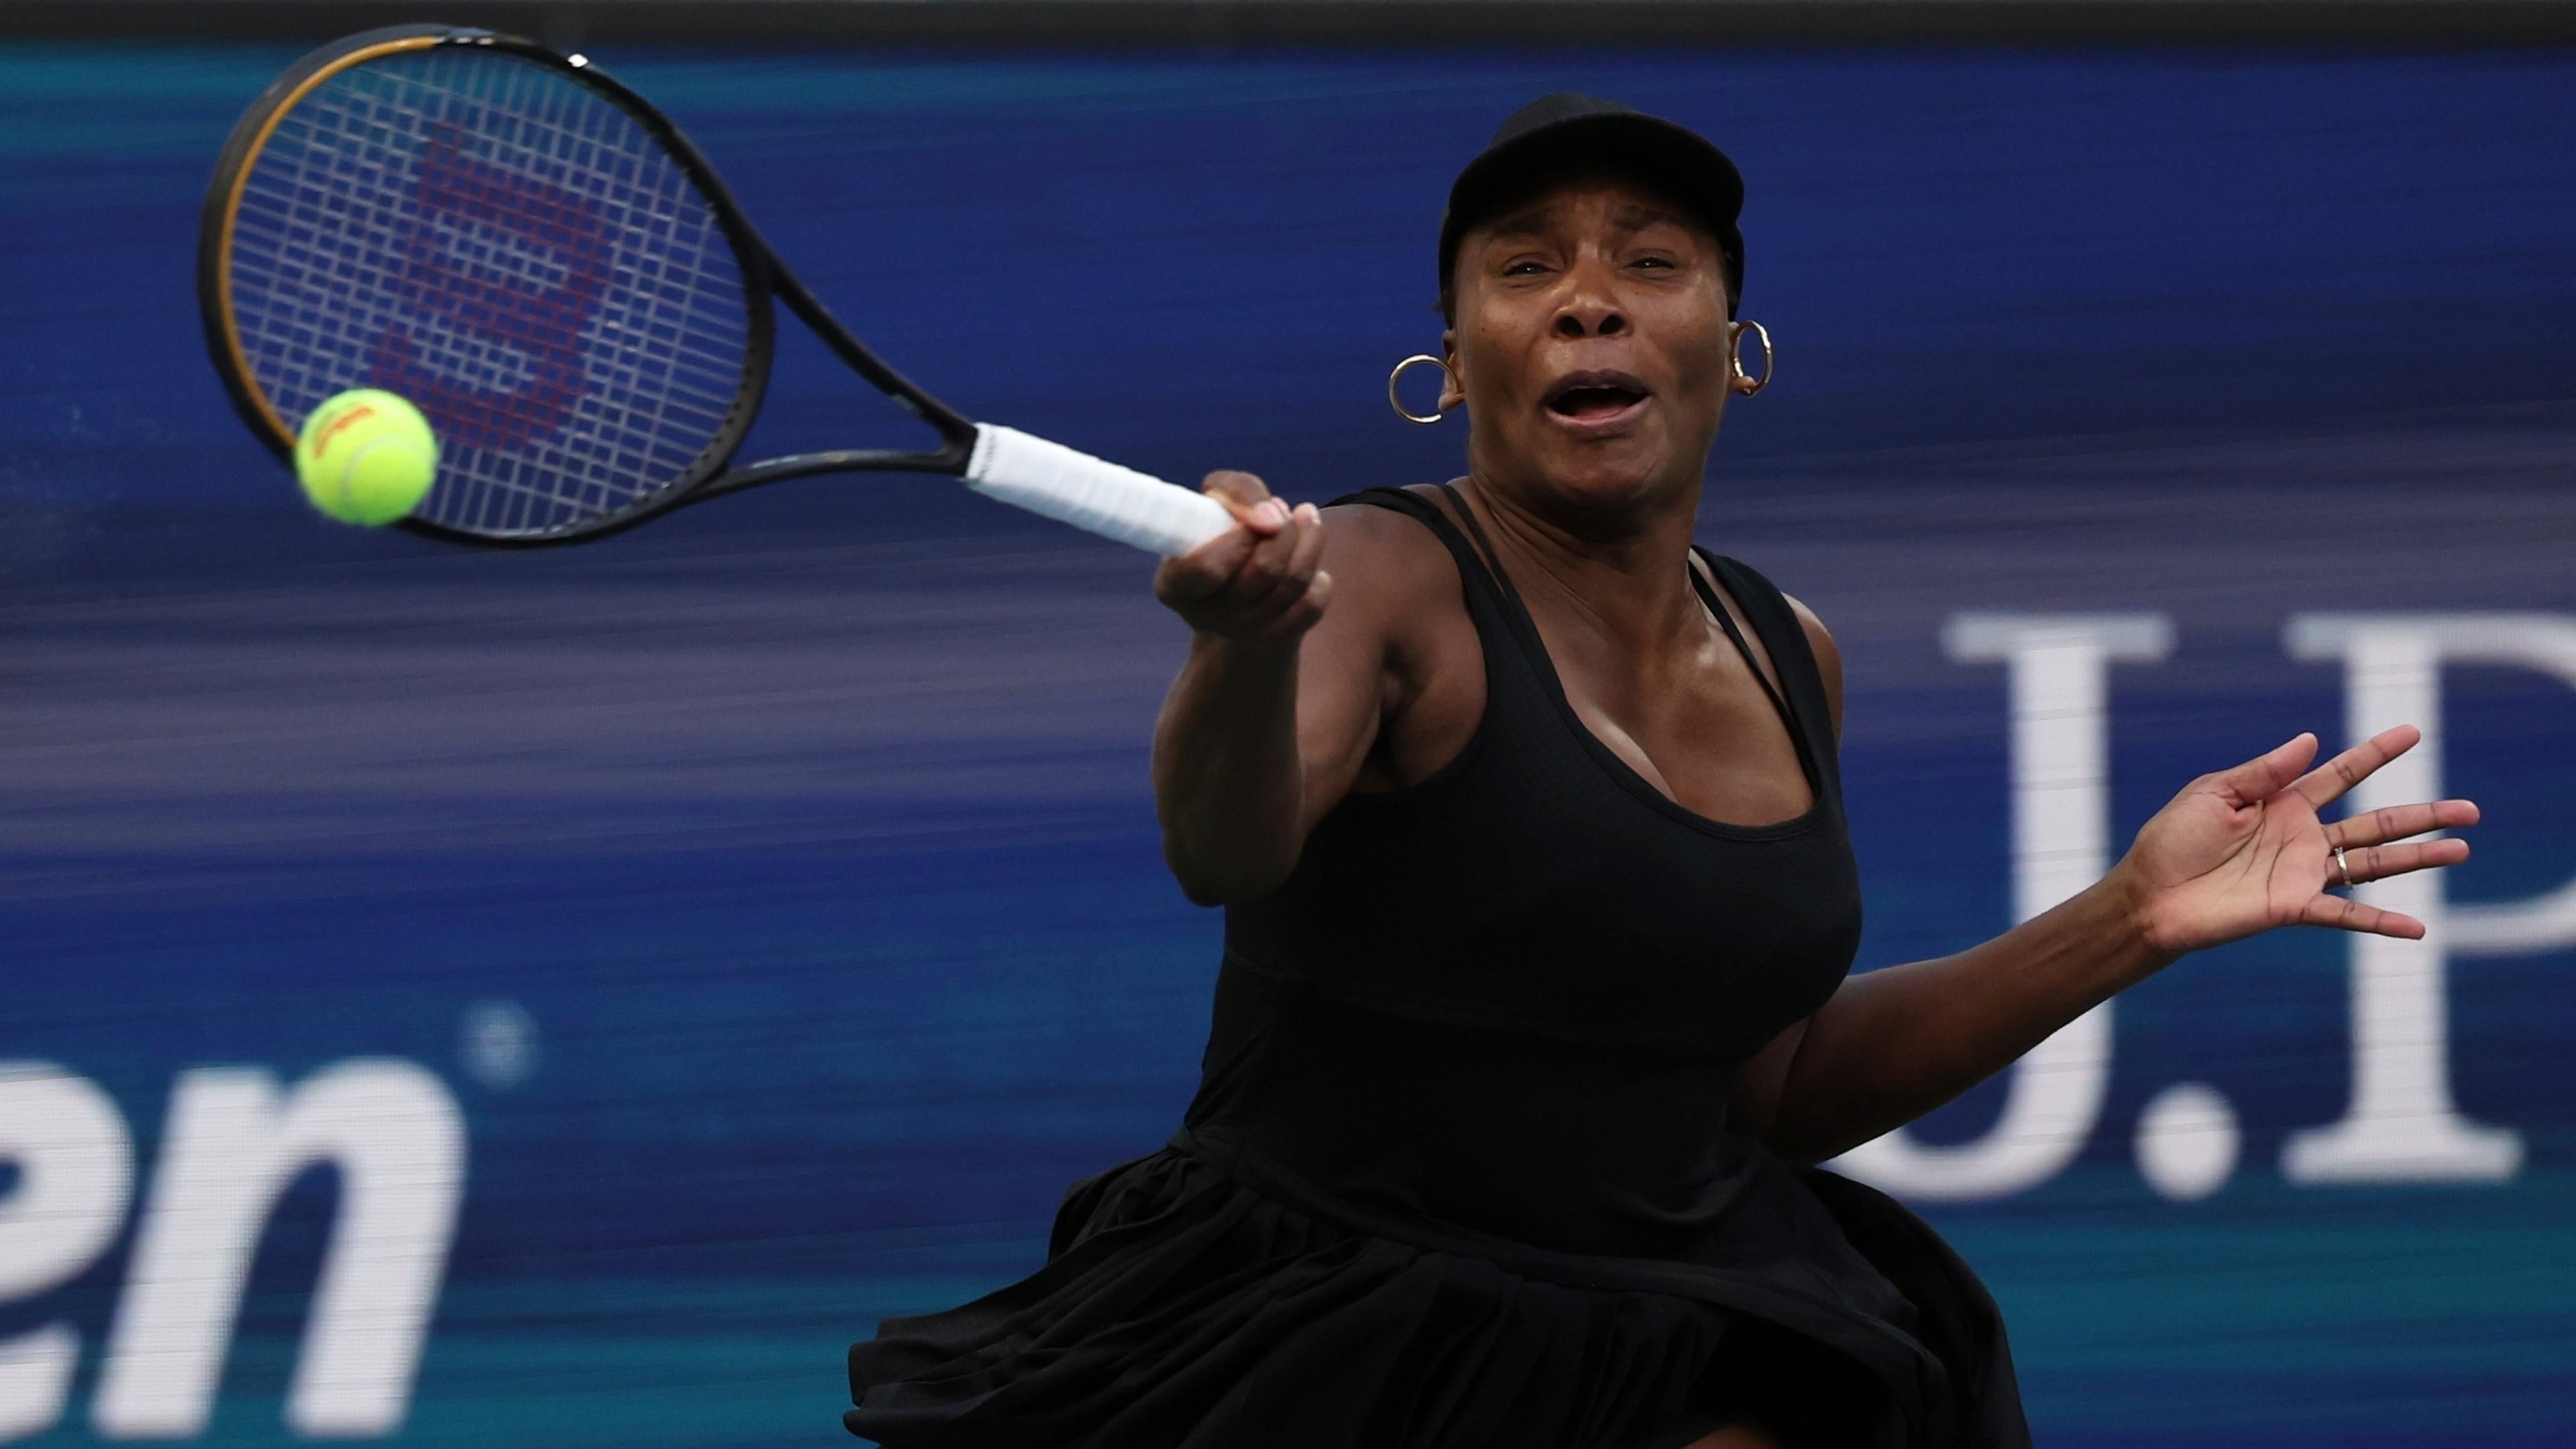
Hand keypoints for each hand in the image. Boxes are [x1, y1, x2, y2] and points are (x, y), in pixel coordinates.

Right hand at [1153, 471, 1330, 646]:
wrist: (1239, 588)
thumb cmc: (1222, 534)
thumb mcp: (1216, 498)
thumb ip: (1237, 490)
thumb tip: (1272, 516)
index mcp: (1176, 585)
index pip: (1207, 567)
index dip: (1239, 536)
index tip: (1251, 517)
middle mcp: (1206, 616)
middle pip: (1264, 569)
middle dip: (1284, 529)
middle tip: (1282, 514)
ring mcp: (1243, 631)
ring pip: (1293, 582)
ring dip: (1308, 540)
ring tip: (1304, 519)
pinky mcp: (1278, 638)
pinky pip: (1313, 603)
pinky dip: (1318, 576)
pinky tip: (1306, 561)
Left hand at [2116, 726, 2477, 955]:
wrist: (2149, 894)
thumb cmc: (2172, 840)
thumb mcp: (2215, 793)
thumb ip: (2264, 771)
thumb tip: (2311, 739)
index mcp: (2283, 802)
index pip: (2341, 773)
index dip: (2377, 753)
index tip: (2413, 732)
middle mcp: (2303, 836)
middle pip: (2376, 822)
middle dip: (2424, 815)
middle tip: (2471, 810)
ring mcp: (2303, 873)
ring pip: (2374, 863)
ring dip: (2419, 858)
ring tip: (2461, 850)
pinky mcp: (2293, 906)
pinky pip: (2346, 914)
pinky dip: (2381, 921)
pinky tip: (2418, 927)